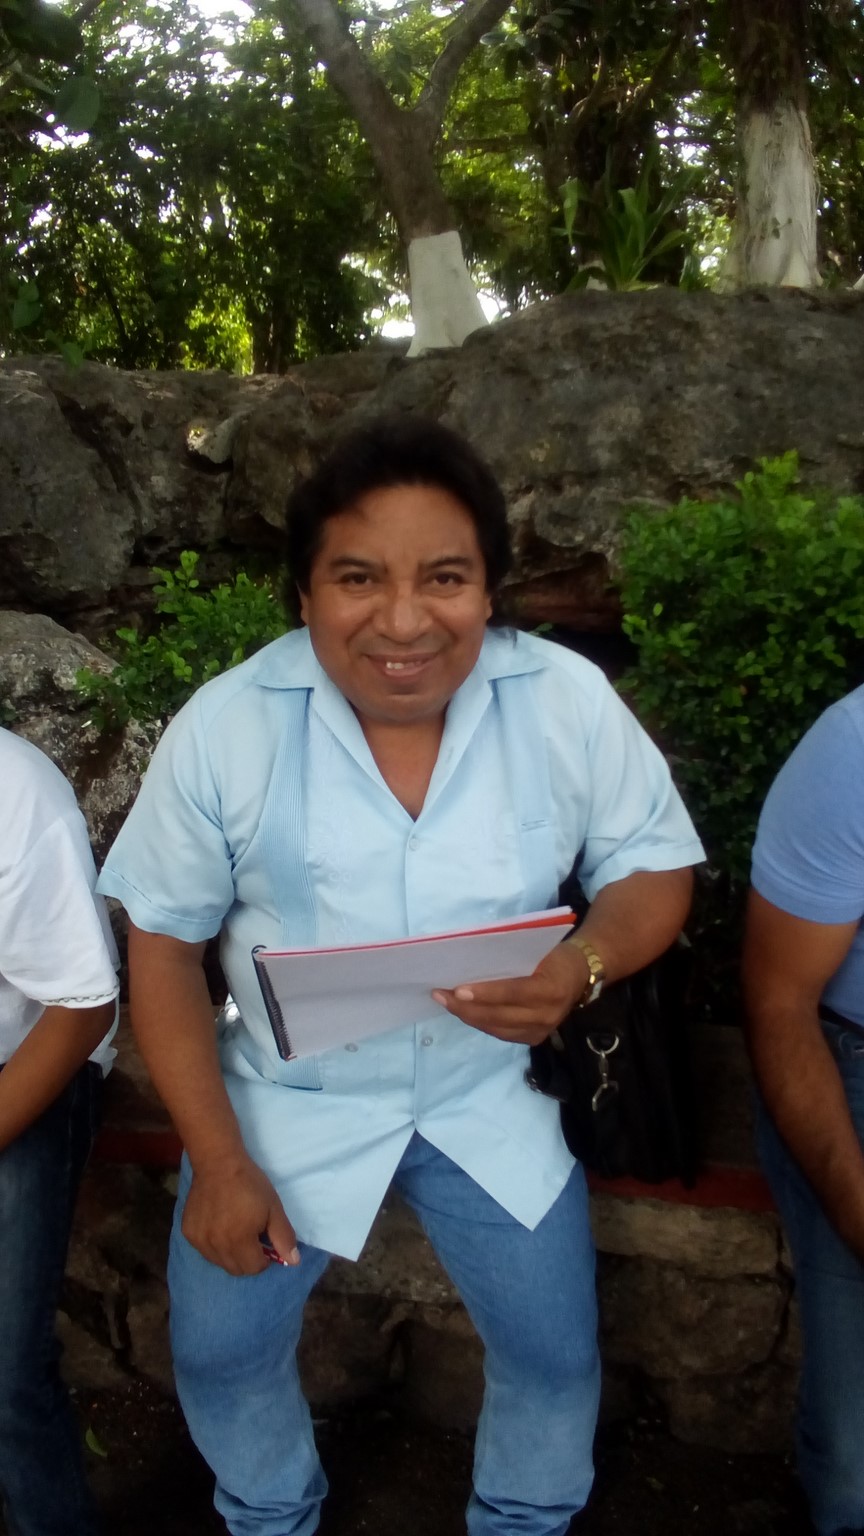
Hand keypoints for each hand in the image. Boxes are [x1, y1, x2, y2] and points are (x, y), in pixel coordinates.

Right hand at [182, 1154, 299, 1275]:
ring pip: (219, 1262)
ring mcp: (200, 1241)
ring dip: (230, 1254)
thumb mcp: (273, 1208)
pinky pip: (204, 1250)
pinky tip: (218, 1226)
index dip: (264, 1259)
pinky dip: (213, 1245)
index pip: (254, 1268)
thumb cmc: (249, 1184)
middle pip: (236, 1269)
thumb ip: (283, 1237)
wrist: (217, 1163)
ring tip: (234, 1231)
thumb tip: (294, 1261)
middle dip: (248, 1260)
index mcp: (240, 1241)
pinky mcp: (188, 1233)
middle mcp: (217, 1246)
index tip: (265, 1244)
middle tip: (251, 1238)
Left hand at [432, 942, 587, 1045]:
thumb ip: (509, 959)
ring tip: (445, 1003)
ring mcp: (541, 1031)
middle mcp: (547, 1015)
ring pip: (496, 1028)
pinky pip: (501, 1033)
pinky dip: (481, 1022)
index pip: (513, 993)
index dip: (484, 993)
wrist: (581, 973)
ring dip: (468, 1016)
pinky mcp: (534, 1038)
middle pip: (499, 1016)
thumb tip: (470, 963)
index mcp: (550, 989)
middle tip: (439, 995)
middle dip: (466, 1007)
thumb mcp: (536, 949)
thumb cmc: (554, 954)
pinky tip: (464, 1012)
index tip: (457, 990)